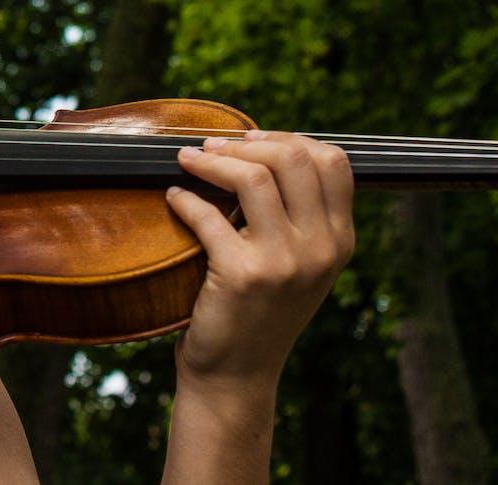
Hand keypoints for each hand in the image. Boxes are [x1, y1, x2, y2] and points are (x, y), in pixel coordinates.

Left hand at [166, 130, 355, 387]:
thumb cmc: (257, 311)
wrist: (236, 374)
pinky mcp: (243, 275)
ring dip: (211, 161)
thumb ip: (295, 214)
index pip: (333, 162)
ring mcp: (285, 262)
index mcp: (339, 240)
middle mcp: (321, 249)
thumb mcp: (296, 263)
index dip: (288, 138)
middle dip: (246, 143)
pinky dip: (184, 199)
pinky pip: (209, 214)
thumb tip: (258, 149)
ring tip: (187, 161)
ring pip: (254, 177)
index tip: (250, 138)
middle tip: (211, 146)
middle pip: (294, 159)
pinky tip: (173, 199)